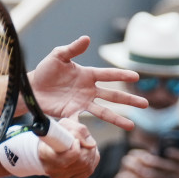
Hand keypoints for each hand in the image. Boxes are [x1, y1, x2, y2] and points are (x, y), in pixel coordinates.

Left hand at [28, 36, 146, 130]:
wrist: (32, 87)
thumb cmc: (46, 70)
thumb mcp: (59, 56)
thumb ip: (72, 49)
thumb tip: (87, 38)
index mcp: (88, 75)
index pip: (108, 75)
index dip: (122, 75)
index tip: (136, 76)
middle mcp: (89, 90)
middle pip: (113, 95)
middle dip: (129, 100)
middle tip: (145, 104)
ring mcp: (82, 103)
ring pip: (104, 112)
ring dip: (118, 118)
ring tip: (132, 126)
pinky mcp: (72, 113)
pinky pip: (81, 122)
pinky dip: (86, 129)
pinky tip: (95, 138)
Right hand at [39, 116, 99, 177]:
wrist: (49, 147)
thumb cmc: (57, 134)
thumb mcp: (66, 124)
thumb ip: (79, 131)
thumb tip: (91, 145)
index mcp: (46, 153)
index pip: (72, 155)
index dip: (77, 147)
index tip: (76, 141)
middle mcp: (51, 169)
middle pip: (82, 161)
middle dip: (88, 149)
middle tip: (83, 142)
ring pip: (86, 168)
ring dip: (90, 156)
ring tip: (84, 148)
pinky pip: (85, 174)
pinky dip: (89, 164)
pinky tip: (83, 158)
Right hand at [112, 151, 155, 177]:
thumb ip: (158, 177)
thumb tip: (169, 171)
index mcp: (137, 165)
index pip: (141, 152)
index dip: (148, 153)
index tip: (157, 158)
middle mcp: (129, 167)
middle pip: (132, 154)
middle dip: (143, 158)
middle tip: (151, 165)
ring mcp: (123, 173)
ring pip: (127, 162)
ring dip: (138, 167)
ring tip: (147, 176)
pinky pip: (125, 176)